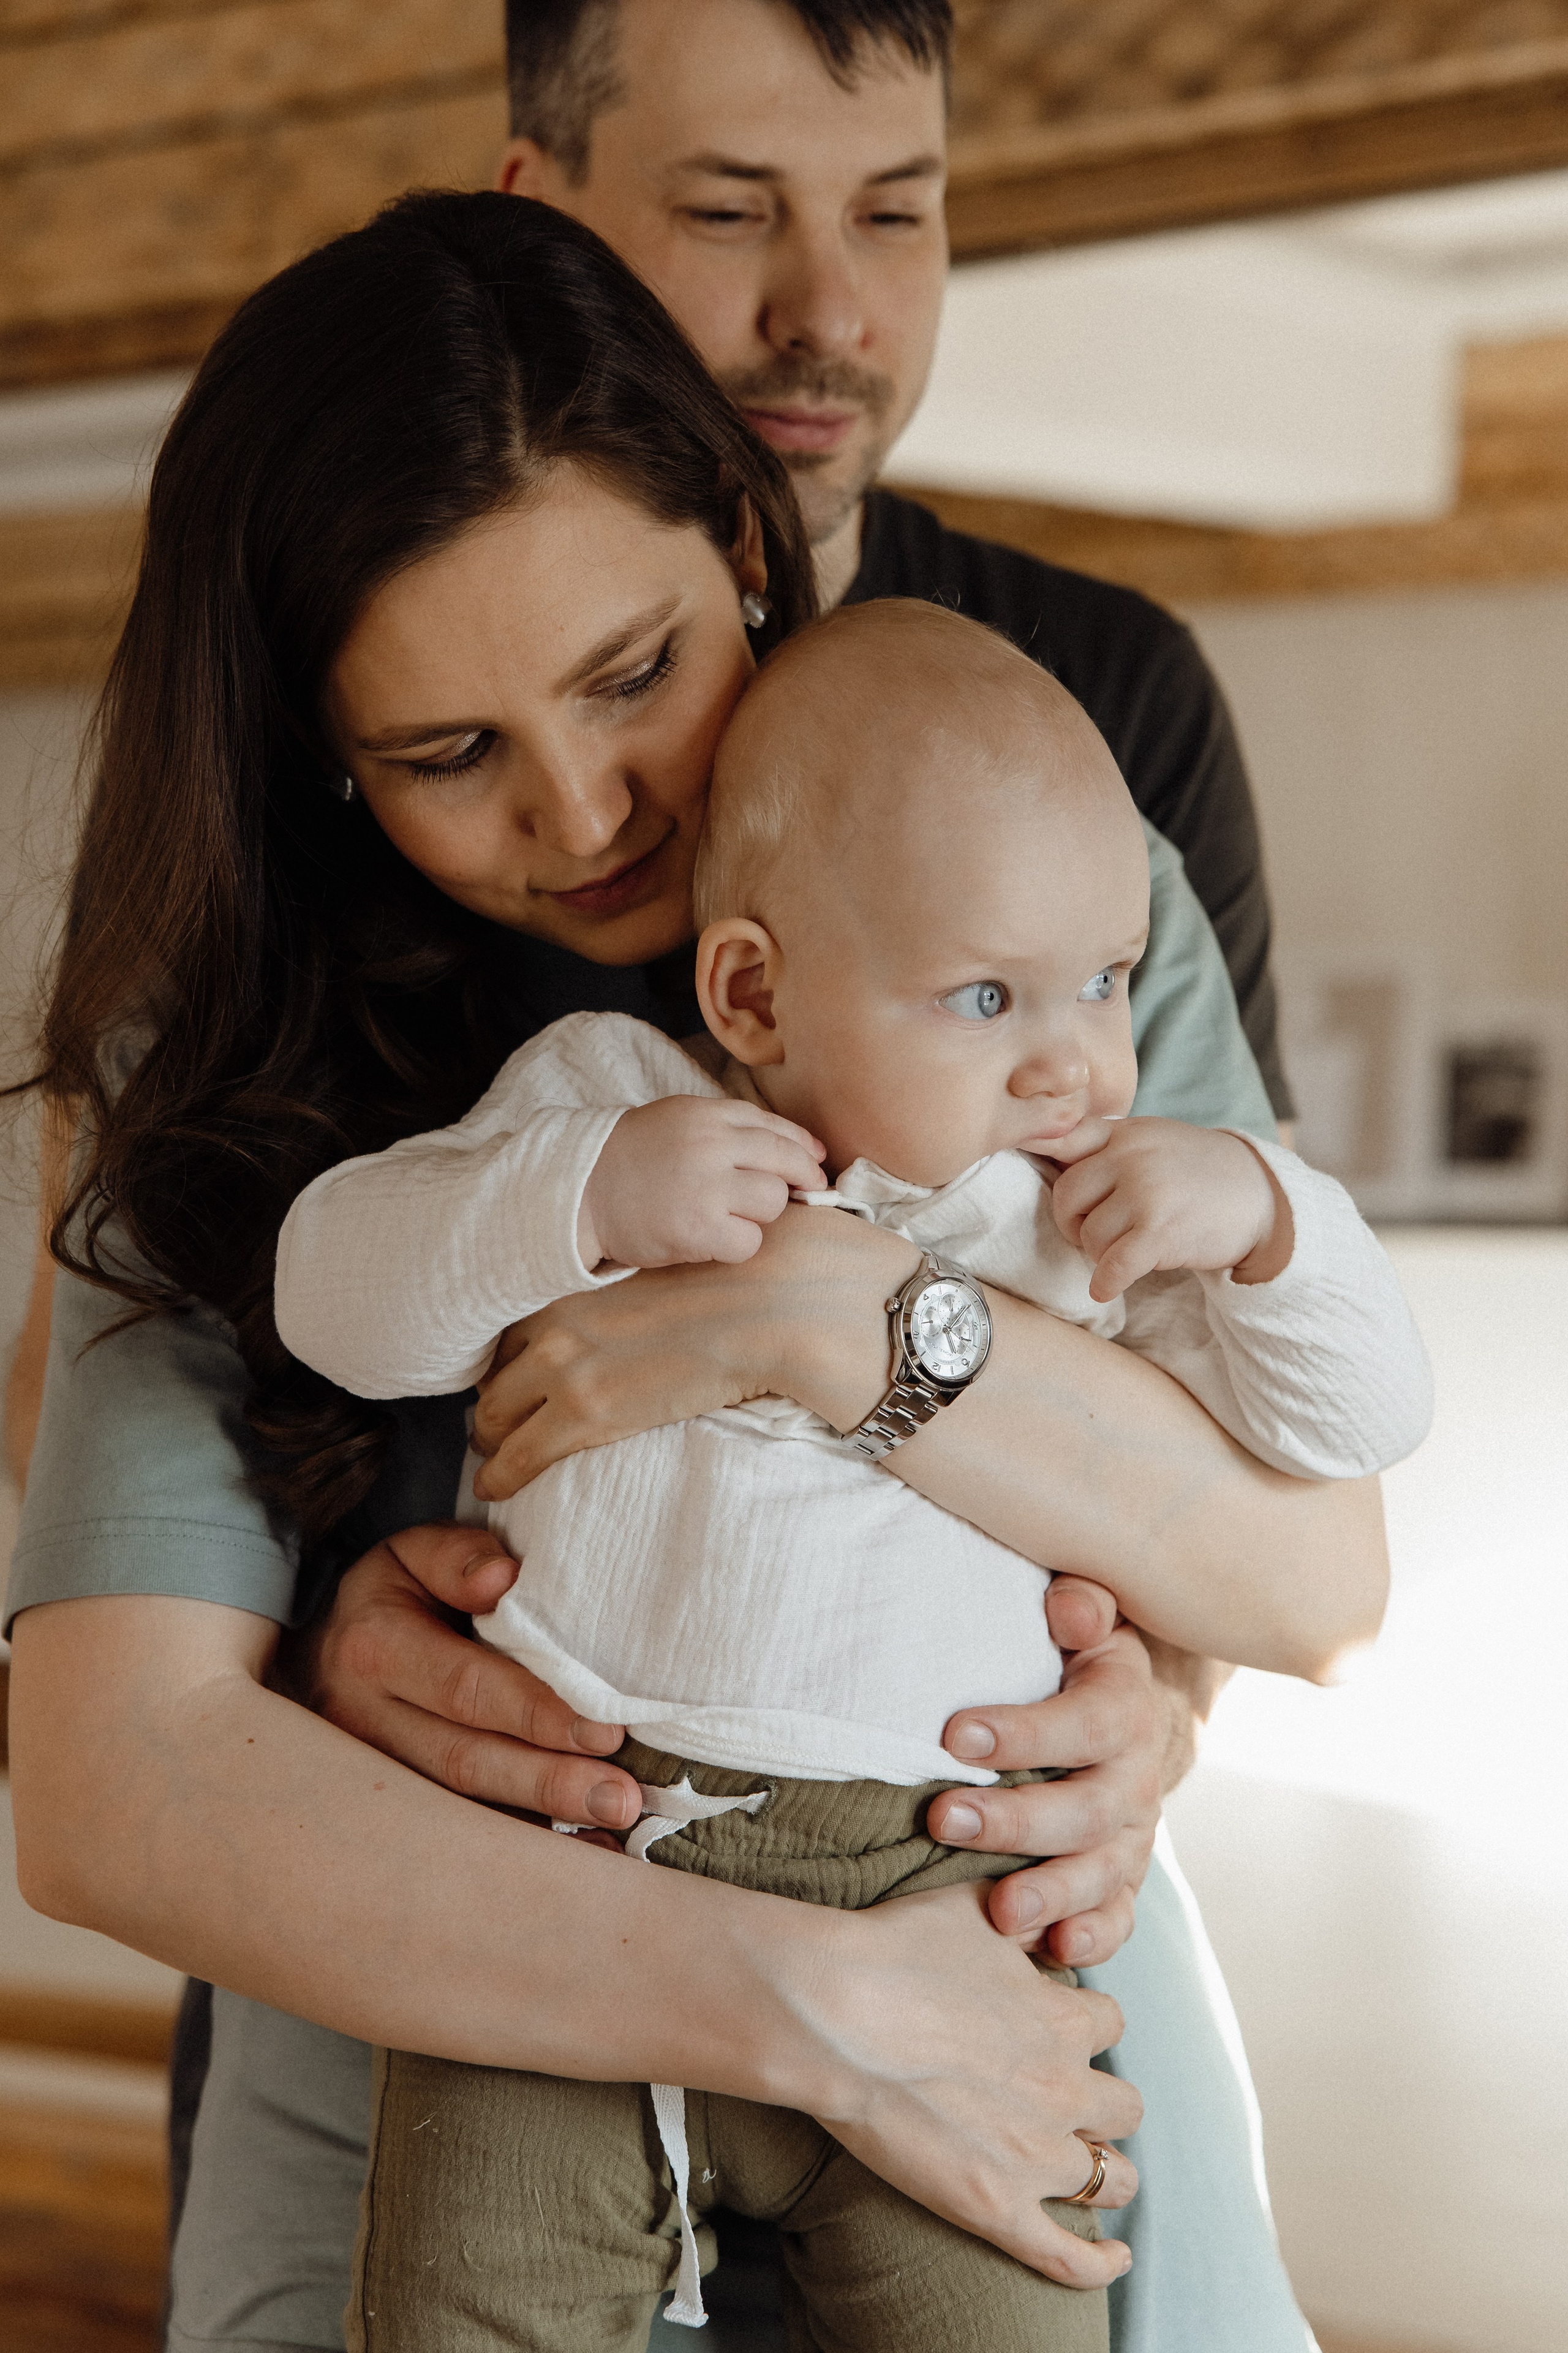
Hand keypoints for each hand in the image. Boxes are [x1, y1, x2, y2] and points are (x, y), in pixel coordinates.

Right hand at [275, 1524, 642, 1829]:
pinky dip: (521, 1853)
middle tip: (622, 1797)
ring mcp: (371, 1778)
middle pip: (464, 1761)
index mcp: (374, 1649)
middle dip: (548, 1783)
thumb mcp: (410, 1554)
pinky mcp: (388, 1812)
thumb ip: (456, 1557)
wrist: (319, 1656)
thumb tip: (502, 1580)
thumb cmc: (390, 1599)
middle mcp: (363, 1723)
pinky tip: (581, 1857)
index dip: (535, 1713)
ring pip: (458, 1811)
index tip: (604, 1731)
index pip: (465, 1687)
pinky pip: (457, 1838)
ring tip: (612, 1829)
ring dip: (539, 1824)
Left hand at [471, 1204, 905, 1501]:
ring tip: (495, 1461)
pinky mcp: (585, 1417)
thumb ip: (627, 1295)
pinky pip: (518, 1458)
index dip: (507, 1362)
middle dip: (492, 1404)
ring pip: (492, 1418)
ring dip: (490, 1442)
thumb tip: (636, 1312)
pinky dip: (499, 1477)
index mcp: (572, 1288)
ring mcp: (564, 1371)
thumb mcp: (661, 1276)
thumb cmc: (735, 1287)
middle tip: (498, 1426)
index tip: (512, 1381)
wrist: (770, 1306)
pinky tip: (495, 1487)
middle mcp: (554, 1325)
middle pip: (492, 1375)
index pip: (510, 1331)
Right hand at [579, 1097, 823, 1270]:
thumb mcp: (679, 1121)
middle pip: (785, 1164)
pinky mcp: (698, 1230)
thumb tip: (805, 1150)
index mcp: (706, 1114)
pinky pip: (749, 1242)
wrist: (579, 1193)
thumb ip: (732, 1128)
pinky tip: (712, 1239)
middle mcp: (711, 1146)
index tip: (814, 1162)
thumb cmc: (631, 1158)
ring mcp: (706, 1188)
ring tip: (727, 1216)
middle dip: (797, 1181)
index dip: (802, 1148)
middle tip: (792, 1195)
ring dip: (759, 1214)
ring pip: (773, 1203)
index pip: (774, 1128)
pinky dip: (737, 1245)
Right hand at [819, 1881, 1139, 2286]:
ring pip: (1112, 2177)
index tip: (1059, 2028)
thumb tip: (1035, 1908)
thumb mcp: (972, 1907)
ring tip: (1094, 2173)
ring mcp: (1035, 2156)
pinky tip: (1116, 2259)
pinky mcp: (997, 2208)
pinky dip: (1100, 2263)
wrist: (834, 2012)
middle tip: (1069, 2102)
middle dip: (1102, 2103)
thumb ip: (1019, 1912)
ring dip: (1106, 2171)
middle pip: (1123, 2106)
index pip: (1109, 2023)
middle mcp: (1065, 2090)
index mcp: (1064, 2019)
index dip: (1084, 2025)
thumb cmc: (893, 1950)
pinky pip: (1069, 2256)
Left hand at [927, 1610, 1162, 1966]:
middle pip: (1086, 1811)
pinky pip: (1117, 1919)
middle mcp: (1136, 1780)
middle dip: (1015, 1821)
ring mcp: (1131, 1838)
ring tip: (999, 1911)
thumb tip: (1069, 1610)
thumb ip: (1080, 1603)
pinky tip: (1054, 1951)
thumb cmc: (1071, 1658)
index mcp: (1125, 1709)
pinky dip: (1091, 1939)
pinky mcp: (1120, 1882)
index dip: (1024, 1733)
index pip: (1084, 1724)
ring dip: (1051, 1893)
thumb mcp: (1082, 1617)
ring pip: (1100, 1874)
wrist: (1113, 1712)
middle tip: (943, 1819)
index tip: (954, 1734)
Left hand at [1048, 1116, 1291, 1301]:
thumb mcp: (1151, 1140)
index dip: (1035, 1152)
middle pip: (1066, 1197)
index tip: (1013, 1161)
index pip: (1064, 1137)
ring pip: (1088, 1236)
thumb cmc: (1195, 1171)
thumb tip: (1041, 1144)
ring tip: (1122, 1250)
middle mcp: (1131, 1156)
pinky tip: (1107, 1287)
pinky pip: (1112, 1266)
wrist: (1260, 1195)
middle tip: (1093, 1234)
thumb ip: (1105, 1144)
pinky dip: (1106, 1283)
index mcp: (1125, 1132)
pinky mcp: (1161, 1232)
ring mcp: (1146, 1192)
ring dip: (1098, 1253)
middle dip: (1073, 1224)